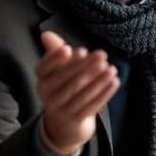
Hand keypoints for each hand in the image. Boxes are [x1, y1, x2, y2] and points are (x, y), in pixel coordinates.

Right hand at [35, 31, 119, 155]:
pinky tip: (114, 82)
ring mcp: (60, 109)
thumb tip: (46, 34)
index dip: (55, 59)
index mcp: (41, 78)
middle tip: (101, 55)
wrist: (64, 120)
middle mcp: (46, 94)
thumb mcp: (58, 68)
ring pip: (80, 93)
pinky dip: (104, 94)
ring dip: (98, 80)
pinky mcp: (75, 119)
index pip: (44, 67)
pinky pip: (91, 106)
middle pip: (66, 80)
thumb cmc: (63, 84)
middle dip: (85, 66)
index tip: (71, 49)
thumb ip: (56, 50)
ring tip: (111, 69)